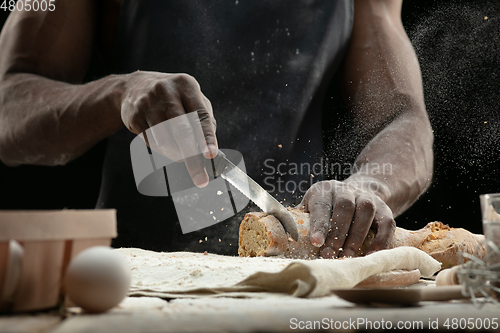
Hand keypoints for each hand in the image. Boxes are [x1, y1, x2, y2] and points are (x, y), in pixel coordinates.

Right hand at [120, 71, 216, 187]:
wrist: (134, 88)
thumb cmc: (173, 98)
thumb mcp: (192, 99)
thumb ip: (204, 121)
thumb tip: (211, 150)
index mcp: (186, 85)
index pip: (200, 116)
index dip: (207, 138)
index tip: (211, 155)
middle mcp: (167, 92)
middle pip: (182, 132)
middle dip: (193, 158)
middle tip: (201, 179)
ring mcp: (148, 104)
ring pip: (166, 142)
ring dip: (177, 156)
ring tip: (182, 156)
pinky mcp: (135, 117)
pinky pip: (152, 143)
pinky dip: (163, 151)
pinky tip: (166, 144)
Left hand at [299, 179, 394, 257]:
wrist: (358, 191)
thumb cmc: (326, 208)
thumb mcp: (310, 207)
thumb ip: (300, 220)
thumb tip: (285, 238)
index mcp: (323, 190)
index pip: (321, 205)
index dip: (319, 224)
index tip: (316, 242)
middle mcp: (345, 189)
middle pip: (344, 207)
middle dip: (338, 234)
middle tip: (331, 256)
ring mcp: (366, 197)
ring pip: (365, 211)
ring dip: (357, 236)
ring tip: (348, 256)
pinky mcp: (384, 208)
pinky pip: (386, 222)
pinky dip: (380, 239)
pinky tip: (370, 255)